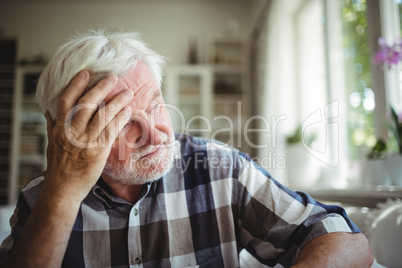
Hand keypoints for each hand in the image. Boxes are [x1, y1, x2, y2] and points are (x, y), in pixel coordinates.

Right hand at [43, 70, 132, 201]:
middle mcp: (72, 132)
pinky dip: (120, 119)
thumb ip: (52, 125)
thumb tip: (50, 110)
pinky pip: (111, 131)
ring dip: (117, 102)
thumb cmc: (59, 166)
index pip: (66, 101)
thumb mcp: (51, 143)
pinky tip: (128, 111)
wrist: (64, 189)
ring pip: (102, 116)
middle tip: (112, 78)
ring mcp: (86, 141)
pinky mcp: (98, 151)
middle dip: (101, 88)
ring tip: (127, 93)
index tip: (85, 73)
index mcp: (60, 128)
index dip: (75, 85)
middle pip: (87, 104)